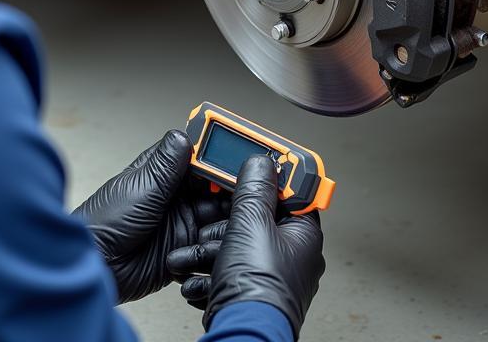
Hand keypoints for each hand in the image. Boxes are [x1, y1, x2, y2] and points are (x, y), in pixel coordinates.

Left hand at [74, 129, 227, 302]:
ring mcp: (180, 221)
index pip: (199, 158)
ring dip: (227, 215)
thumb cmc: (105, 221)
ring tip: (241, 214)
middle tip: (250, 188)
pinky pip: (209, 242)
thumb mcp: (140, 186)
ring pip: (216, 214)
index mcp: (163, 172)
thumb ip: (166, 164)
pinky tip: (223, 237)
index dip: (219, 157)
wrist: (96, 264)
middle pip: (214, 186)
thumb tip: (185, 135)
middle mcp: (175, 195)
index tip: (239, 156)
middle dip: (231, 186)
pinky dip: (218, 240)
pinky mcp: (184, 248)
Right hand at [167, 155, 325, 337]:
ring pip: (236, 249)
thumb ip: (254, 189)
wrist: (240, 340)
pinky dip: (209, 275)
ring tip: (185, 256)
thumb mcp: (250, 224)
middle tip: (207, 218)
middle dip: (222, 223)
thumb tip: (260, 163)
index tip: (252, 164)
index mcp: (302, 236)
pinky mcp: (250, 297)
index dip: (270, 178)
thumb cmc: (256, 291)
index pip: (291, 194)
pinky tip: (192, 280)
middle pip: (255, 222)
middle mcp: (291, 258)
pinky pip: (229, 275)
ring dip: (206, 250)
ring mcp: (270, 279)